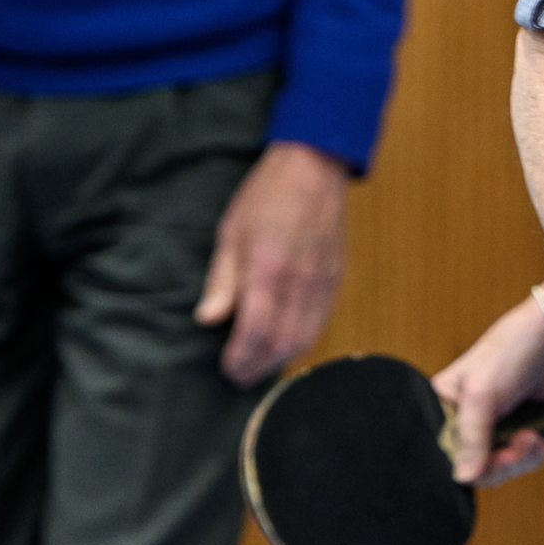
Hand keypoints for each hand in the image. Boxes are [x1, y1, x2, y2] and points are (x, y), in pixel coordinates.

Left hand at [196, 141, 347, 385]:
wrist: (313, 167)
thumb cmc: (266, 195)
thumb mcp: (230, 232)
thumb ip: (221, 280)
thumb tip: (208, 319)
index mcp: (268, 270)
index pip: (256, 333)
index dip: (241, 359)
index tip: (227, 369)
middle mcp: (299, 282)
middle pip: (283, 345)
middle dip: (260, 368)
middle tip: (240, 377)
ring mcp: (322, 281)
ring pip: (306, 338)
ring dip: (282, 359)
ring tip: (260, 364)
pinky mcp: (335, 278)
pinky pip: (321, 321)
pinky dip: (303, 339)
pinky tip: (286, 340)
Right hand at [433, 277, 543, 485]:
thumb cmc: (514, 350)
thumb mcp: (483, 393)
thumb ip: (471, 437)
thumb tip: (462, 479)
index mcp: (446, 402)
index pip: (447, 451)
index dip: (470, 463)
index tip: (497, 458)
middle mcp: (467, 415)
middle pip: (475, 463)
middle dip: (501, 464)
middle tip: (519, 452)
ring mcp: (497, 421)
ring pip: (501, 464)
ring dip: (520, 459)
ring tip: (535, 440)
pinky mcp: (523, 423)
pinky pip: (521, 456)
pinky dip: (532, 454)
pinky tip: (542, 441)